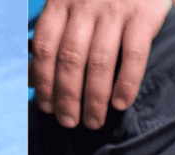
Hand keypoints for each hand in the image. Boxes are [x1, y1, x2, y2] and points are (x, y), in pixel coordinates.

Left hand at [31, 0, 172, 128]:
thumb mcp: (73, 3)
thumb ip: (55, 33)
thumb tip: (31, 77)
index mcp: (61, 1)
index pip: (44, 46)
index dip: (43, 81)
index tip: (47, 108)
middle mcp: (84, 4)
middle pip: (70, 59)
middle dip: (67, 97)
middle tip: (69, 122)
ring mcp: (115, 8)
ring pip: (99, 62)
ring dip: (94, 98)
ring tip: (93, 121)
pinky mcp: (143, 14)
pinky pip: (133, 55)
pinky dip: (126, 82)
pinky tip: (121, 103)